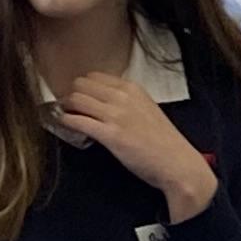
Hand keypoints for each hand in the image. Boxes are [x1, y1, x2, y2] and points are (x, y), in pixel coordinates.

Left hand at [58, 72, 215, 219]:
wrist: (177, 164)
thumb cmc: (165, 143)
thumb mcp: (148, 110)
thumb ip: (128, 102)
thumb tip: (105, 103)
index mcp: (133, 89)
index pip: (95, 76)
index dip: (82, 86)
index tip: (77, 95)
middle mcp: (123, 97)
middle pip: (81, 84)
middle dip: (70, 94)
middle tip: (66, 106)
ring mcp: (116, 115)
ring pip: (76, 99)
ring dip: (64, 107)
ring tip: (63, 115)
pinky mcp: (110, 135)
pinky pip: (77, 121)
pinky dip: (65, 121)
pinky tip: (63, 124)